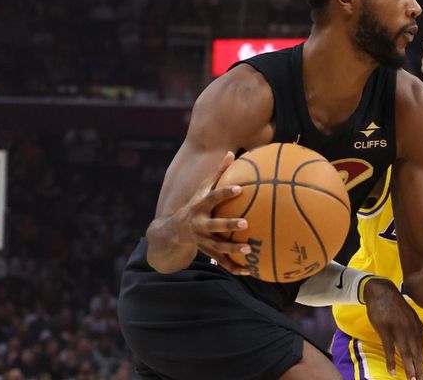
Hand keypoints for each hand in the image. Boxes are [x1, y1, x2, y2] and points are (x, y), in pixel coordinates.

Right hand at [173, 151, 250, 274]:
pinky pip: (221, 262)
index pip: (212, 197)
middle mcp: (199, 224)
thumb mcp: (202, 188)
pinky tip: (249, 270)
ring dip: (233, 250)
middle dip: (228, 225)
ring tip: (249, 249)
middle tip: (245, 223)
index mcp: (200, 206)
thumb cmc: (195, 204)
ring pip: (218, 247)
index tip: (239, 189)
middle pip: (214, 225)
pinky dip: (234, 267)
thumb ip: (218, 173)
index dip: (225, 193)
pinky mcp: (207, 253)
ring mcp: (202, 240)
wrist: (173, 231)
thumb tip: (232, 152)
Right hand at [365, 278, 422, 379]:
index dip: (422, 363)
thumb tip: (416, 347)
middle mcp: (411, 329)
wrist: (381, 291)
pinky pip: (389, 349)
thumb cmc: (394, 305)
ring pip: (406, 353)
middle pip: (416, 353)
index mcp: (417, 327)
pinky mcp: (385, 329)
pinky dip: (391, 361)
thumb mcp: (409, 317)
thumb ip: (414, 331)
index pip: (421, 349)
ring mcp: (398, 330)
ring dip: (409, 368)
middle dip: (420, 369)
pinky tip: (392, 371)